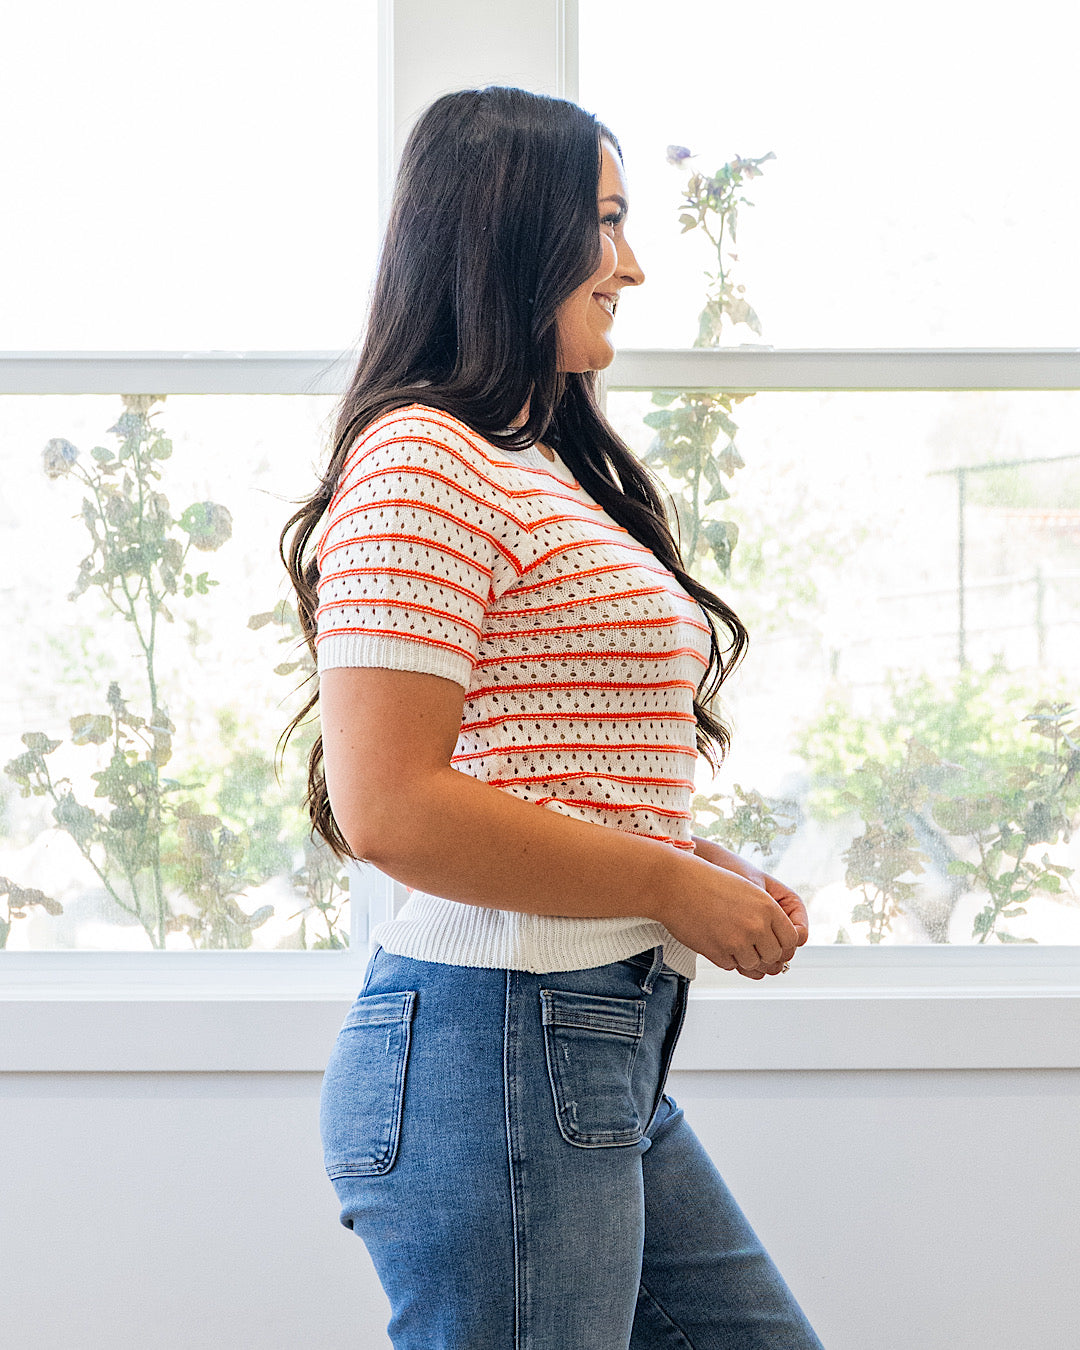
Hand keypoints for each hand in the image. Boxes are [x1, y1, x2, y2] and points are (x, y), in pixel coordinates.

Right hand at [691, 836, 808, 979]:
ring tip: (731, 940)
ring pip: (753, 964)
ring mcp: (736, 941)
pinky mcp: (717, 952)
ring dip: (744, 957)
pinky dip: (726, 957)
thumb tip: (782, 942)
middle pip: (774, 956)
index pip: (792, 940)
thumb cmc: (708, 882)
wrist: (676, 884)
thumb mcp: (747, 889)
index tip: (776, 944)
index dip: (785, 945)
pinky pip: (731, 965)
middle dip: (765, 954)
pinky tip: (716, 940)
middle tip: (753, 946)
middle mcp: (755, 925)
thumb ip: (767, 914)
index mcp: (767, 907)